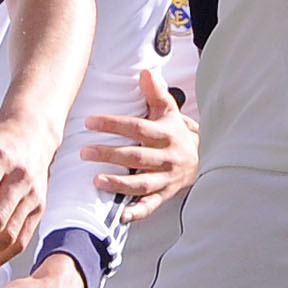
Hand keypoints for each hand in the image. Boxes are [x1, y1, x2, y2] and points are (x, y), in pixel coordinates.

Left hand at [82, 63, 196, 206]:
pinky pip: (151, 206)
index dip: (114, 124)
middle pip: (136, 157)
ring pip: (141, 183)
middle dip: (110, 154)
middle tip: (84, 152)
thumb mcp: (169, 111)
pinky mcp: (164, 195)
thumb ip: (156, 93)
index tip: (90, 122)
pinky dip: (137, 212)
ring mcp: (166, 179)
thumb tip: (145, 71)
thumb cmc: (177, 133)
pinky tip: (121, 217)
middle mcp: (166, 158)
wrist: (204, 160)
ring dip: (119, 183)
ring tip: (96, 181)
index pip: (137, 128)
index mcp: (165, 134)